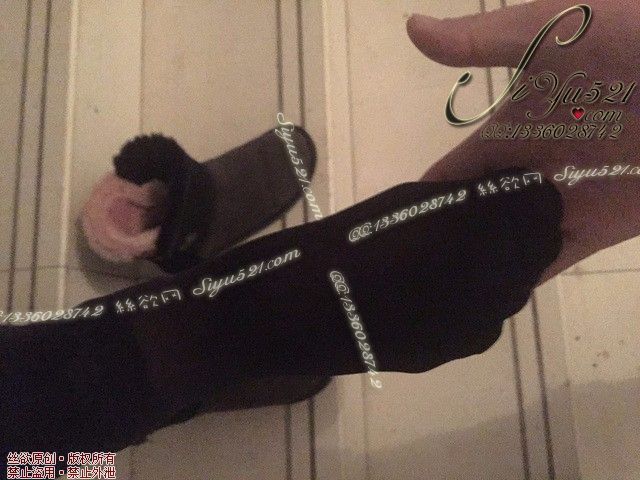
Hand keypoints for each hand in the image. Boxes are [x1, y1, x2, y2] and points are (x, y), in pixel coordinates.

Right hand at [407, 0, 639, 280]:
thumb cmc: (632, 36)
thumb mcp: (551, 27)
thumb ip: (482, 41)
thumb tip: (411, 28)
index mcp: (510, 132)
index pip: (451, 175)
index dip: (420, 198)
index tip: (386, 228)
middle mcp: (528, 173)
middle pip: (474, 215)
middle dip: (443, 240)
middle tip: (401, 274)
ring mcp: (562, 204)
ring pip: (505, 243)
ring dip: (475, 264)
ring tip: (429, 295)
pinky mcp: (598, 229)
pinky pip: (550, 262)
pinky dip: (520, 281)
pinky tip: (483, 302)